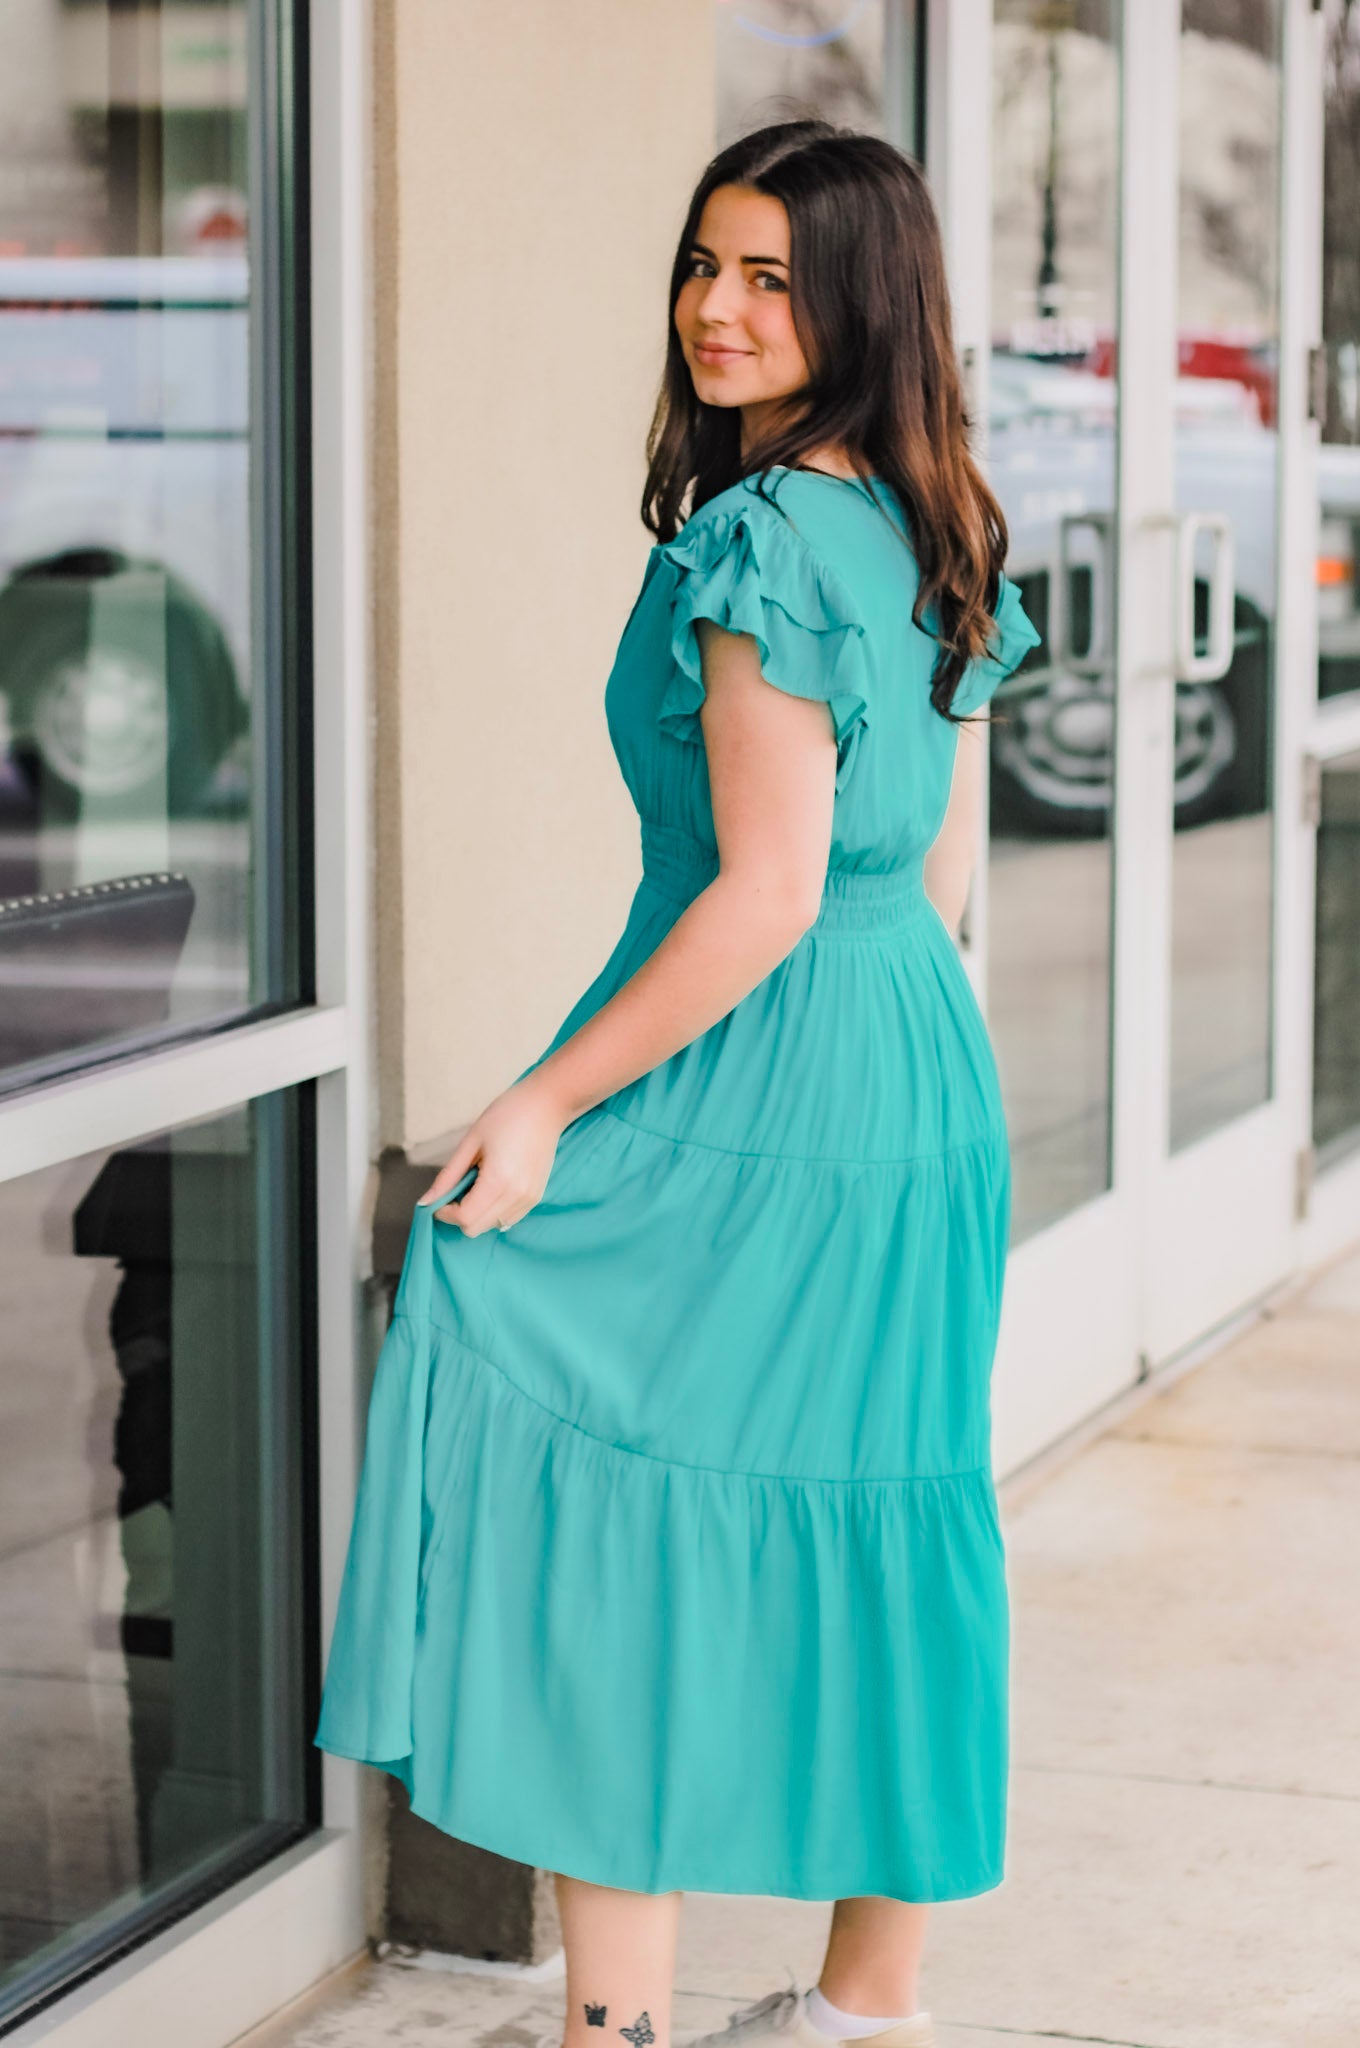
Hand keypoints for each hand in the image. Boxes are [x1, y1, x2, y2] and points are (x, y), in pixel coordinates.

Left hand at [416, 1072, 567, 1235]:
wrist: (547, 1105)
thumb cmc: (507, 1115)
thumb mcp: (471, 1142)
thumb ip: (448, 1176)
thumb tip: (425, 1202)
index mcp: (499, 1180)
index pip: (465, 1218)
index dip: (445, 1212)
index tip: (440, 1197)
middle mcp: (517, 1196)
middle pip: (476, 1228)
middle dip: (459, 1215)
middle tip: (456, 1189)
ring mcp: (529, 1199)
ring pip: (492, 1226)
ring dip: (477, 1213)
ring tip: (477, 1183)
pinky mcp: (536, 1197)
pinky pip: (508, 1218)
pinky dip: (493, 1210)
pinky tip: (492, 1186)